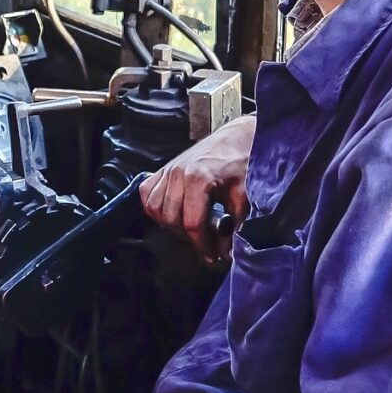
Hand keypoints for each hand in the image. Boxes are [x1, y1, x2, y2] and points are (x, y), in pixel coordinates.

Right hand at [139, 114, 254, 257]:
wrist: (236, 137)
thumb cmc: (242, 162)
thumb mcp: (244, 194)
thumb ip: (236, 223)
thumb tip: (227, 251)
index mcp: (199, 179)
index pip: (192, 223)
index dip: (202, 245)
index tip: (212, 255)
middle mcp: (178, 173)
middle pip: (171, 219)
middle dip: (188, 237)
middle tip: (204, 243)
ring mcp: (168, 170)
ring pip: (155, 208)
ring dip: (169, 224)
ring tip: (188, 228)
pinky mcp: (163, 168)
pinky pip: (147, 193)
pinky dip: (154, 206)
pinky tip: (170, 212)